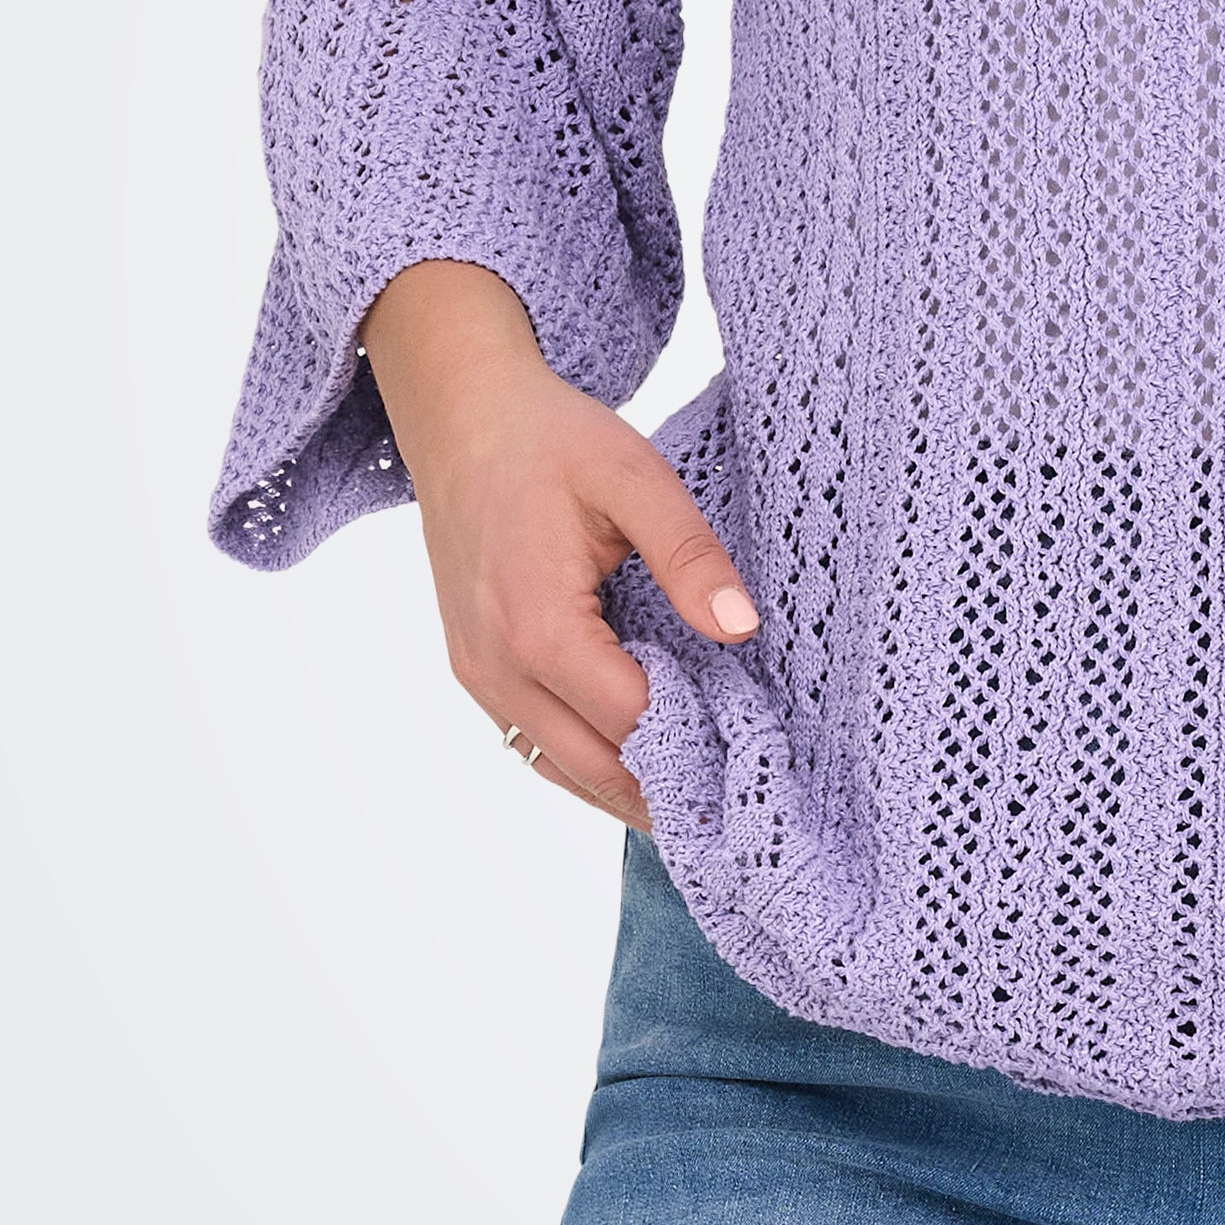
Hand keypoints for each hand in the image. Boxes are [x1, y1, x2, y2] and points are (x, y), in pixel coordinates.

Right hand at [358, 259, 757, 824]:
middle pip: (598, 765)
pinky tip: (644, 767)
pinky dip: (588, 766)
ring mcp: (478, 676)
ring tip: (706, 801)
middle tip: (746, 804)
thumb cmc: (549, 441)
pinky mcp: (475, 671)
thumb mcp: (634, 478)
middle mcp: (497, 667)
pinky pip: (533, 745)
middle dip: (671, 787)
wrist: (462, 420)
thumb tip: (742, 628)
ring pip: (561, 768)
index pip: (634, 719)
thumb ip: (689, 554)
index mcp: (539, 624)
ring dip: (629, 789)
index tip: (762, 754)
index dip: (700, 743)